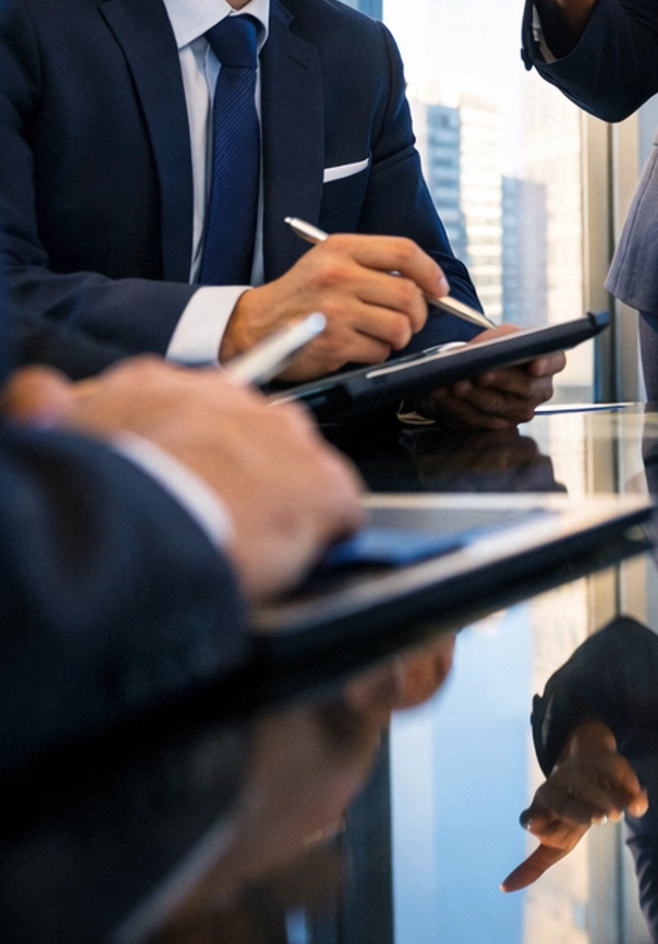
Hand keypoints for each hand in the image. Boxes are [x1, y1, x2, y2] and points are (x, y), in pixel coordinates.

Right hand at [4, 358, 362, 601]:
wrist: (140, 515)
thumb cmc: (96, 480)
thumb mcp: (51, 425)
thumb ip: (44, 405)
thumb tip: (34, 398)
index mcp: (158, 384)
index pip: (183, 405)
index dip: (183, 445)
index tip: (177, 472)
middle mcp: (227, 397)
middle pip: (245, 429)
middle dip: (237, 468)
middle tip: (210, 509)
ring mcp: (280, 436)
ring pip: (293, 464)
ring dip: (277, 498)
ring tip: (248, 539)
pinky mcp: (321, 483)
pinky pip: (337, 509)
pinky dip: (322, 535)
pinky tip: (292, 559)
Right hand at [220, 235, 451, 375]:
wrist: (256, 326)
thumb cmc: (301, 296)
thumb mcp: (329, 262)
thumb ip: (372, 265)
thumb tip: (426, 282)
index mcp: (341, 249)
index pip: (404, 252)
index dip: (430, 272)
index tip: (439, 288)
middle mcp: (339, 275)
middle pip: (408, 294)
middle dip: (419, 313)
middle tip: (411, 320)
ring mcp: (337, 309)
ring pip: (400, 326)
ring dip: (399, 336)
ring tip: (382, 334)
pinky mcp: (335, 341)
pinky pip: (380, 351)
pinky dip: (377, 353)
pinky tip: (358, 346)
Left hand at [424, 333, 564, 429]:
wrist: (484, 368)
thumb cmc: (499, 348)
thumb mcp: (502, 334)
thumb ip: (499, 339)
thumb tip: (480, 350)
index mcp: (548, 362)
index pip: (554, 362)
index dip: (545, 364)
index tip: (533, 365)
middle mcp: (539, 390)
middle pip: (522, 387)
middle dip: (499, 380)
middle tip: (481, 373)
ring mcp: (519, 411)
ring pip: (496, 404)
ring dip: (472, 394)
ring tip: (455, 383)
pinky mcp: (497, 423)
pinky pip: (475, 416)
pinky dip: (456, 404)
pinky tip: (442, 392)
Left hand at [500, 720, 646, 890]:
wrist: (590, 762)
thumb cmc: (569, 811)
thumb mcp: (554, 839)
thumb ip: (534, 865)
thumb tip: (504, 887)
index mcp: (544, 803)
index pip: (534, 817)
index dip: (534, 820)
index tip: (531, 823)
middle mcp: (561, 786)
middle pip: (563, 804)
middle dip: (576, 813)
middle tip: (595, 820)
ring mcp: (585, 772)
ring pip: (591, 787)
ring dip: (605, 801)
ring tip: (618, 813)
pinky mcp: (609, 762)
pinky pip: (620, 774)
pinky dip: (632, 792)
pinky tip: (639, 806)